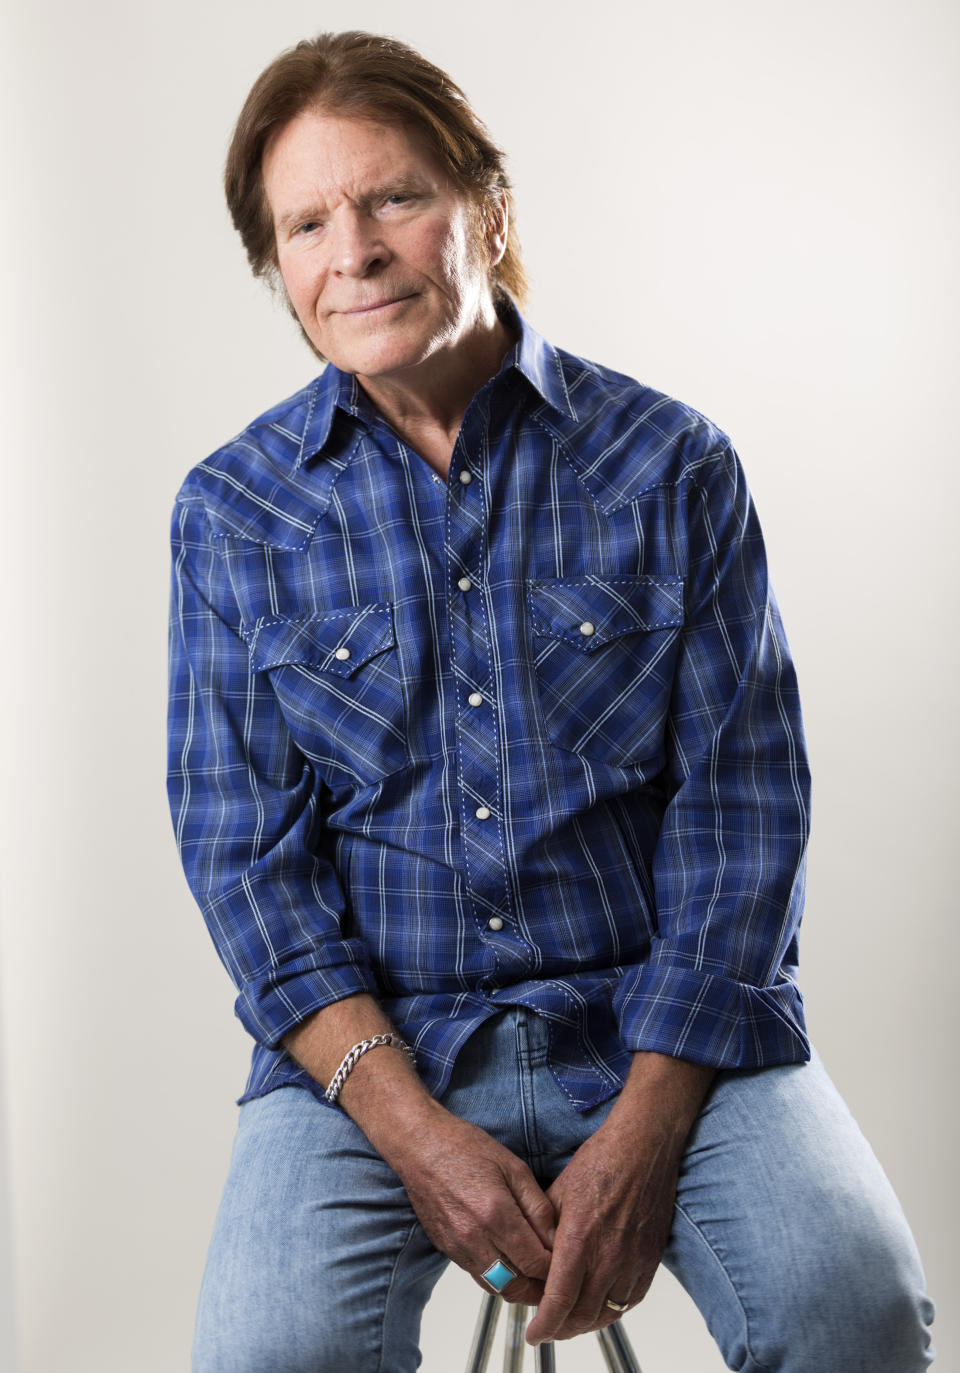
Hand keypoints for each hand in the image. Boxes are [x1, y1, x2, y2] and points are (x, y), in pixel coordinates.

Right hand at [386, 1104, 556, 1305]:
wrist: (420, 1145)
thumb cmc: (465, 1147)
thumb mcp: (514, 1167)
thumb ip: (537, 1207)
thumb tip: (555, 1238)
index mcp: (496, 1215)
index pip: (535, 1263)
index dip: (555, 1268)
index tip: (565, 1263)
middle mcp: (474, 1238)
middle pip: (515, 1286)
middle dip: (537, 1287)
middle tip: (552, 1277)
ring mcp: (457, 1247)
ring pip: (495, 1286)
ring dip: (516, 1285)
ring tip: (532, 1272)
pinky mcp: (445, 1249)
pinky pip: (476, 1274)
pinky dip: (495, 1275)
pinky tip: (506, 1259)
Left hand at [523, 1119, 680, 1343]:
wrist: (642, 1147)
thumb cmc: (602, 1161)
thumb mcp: (558, 1191)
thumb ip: (544, 1228)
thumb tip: (532, 1253)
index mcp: (580, 1238)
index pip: (559, 1300)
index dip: (544, 1325)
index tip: (534, 1333)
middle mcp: (608, 1255)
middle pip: (582, 1315)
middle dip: (561, 1329)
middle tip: (548, 1329)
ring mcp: (632, 1260)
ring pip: (608, 1313)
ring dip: (586, 1324)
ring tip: (570, 1321)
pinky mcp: (650, 1259)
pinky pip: (631, 1301)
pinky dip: (613, 1311)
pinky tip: (601, 1307)